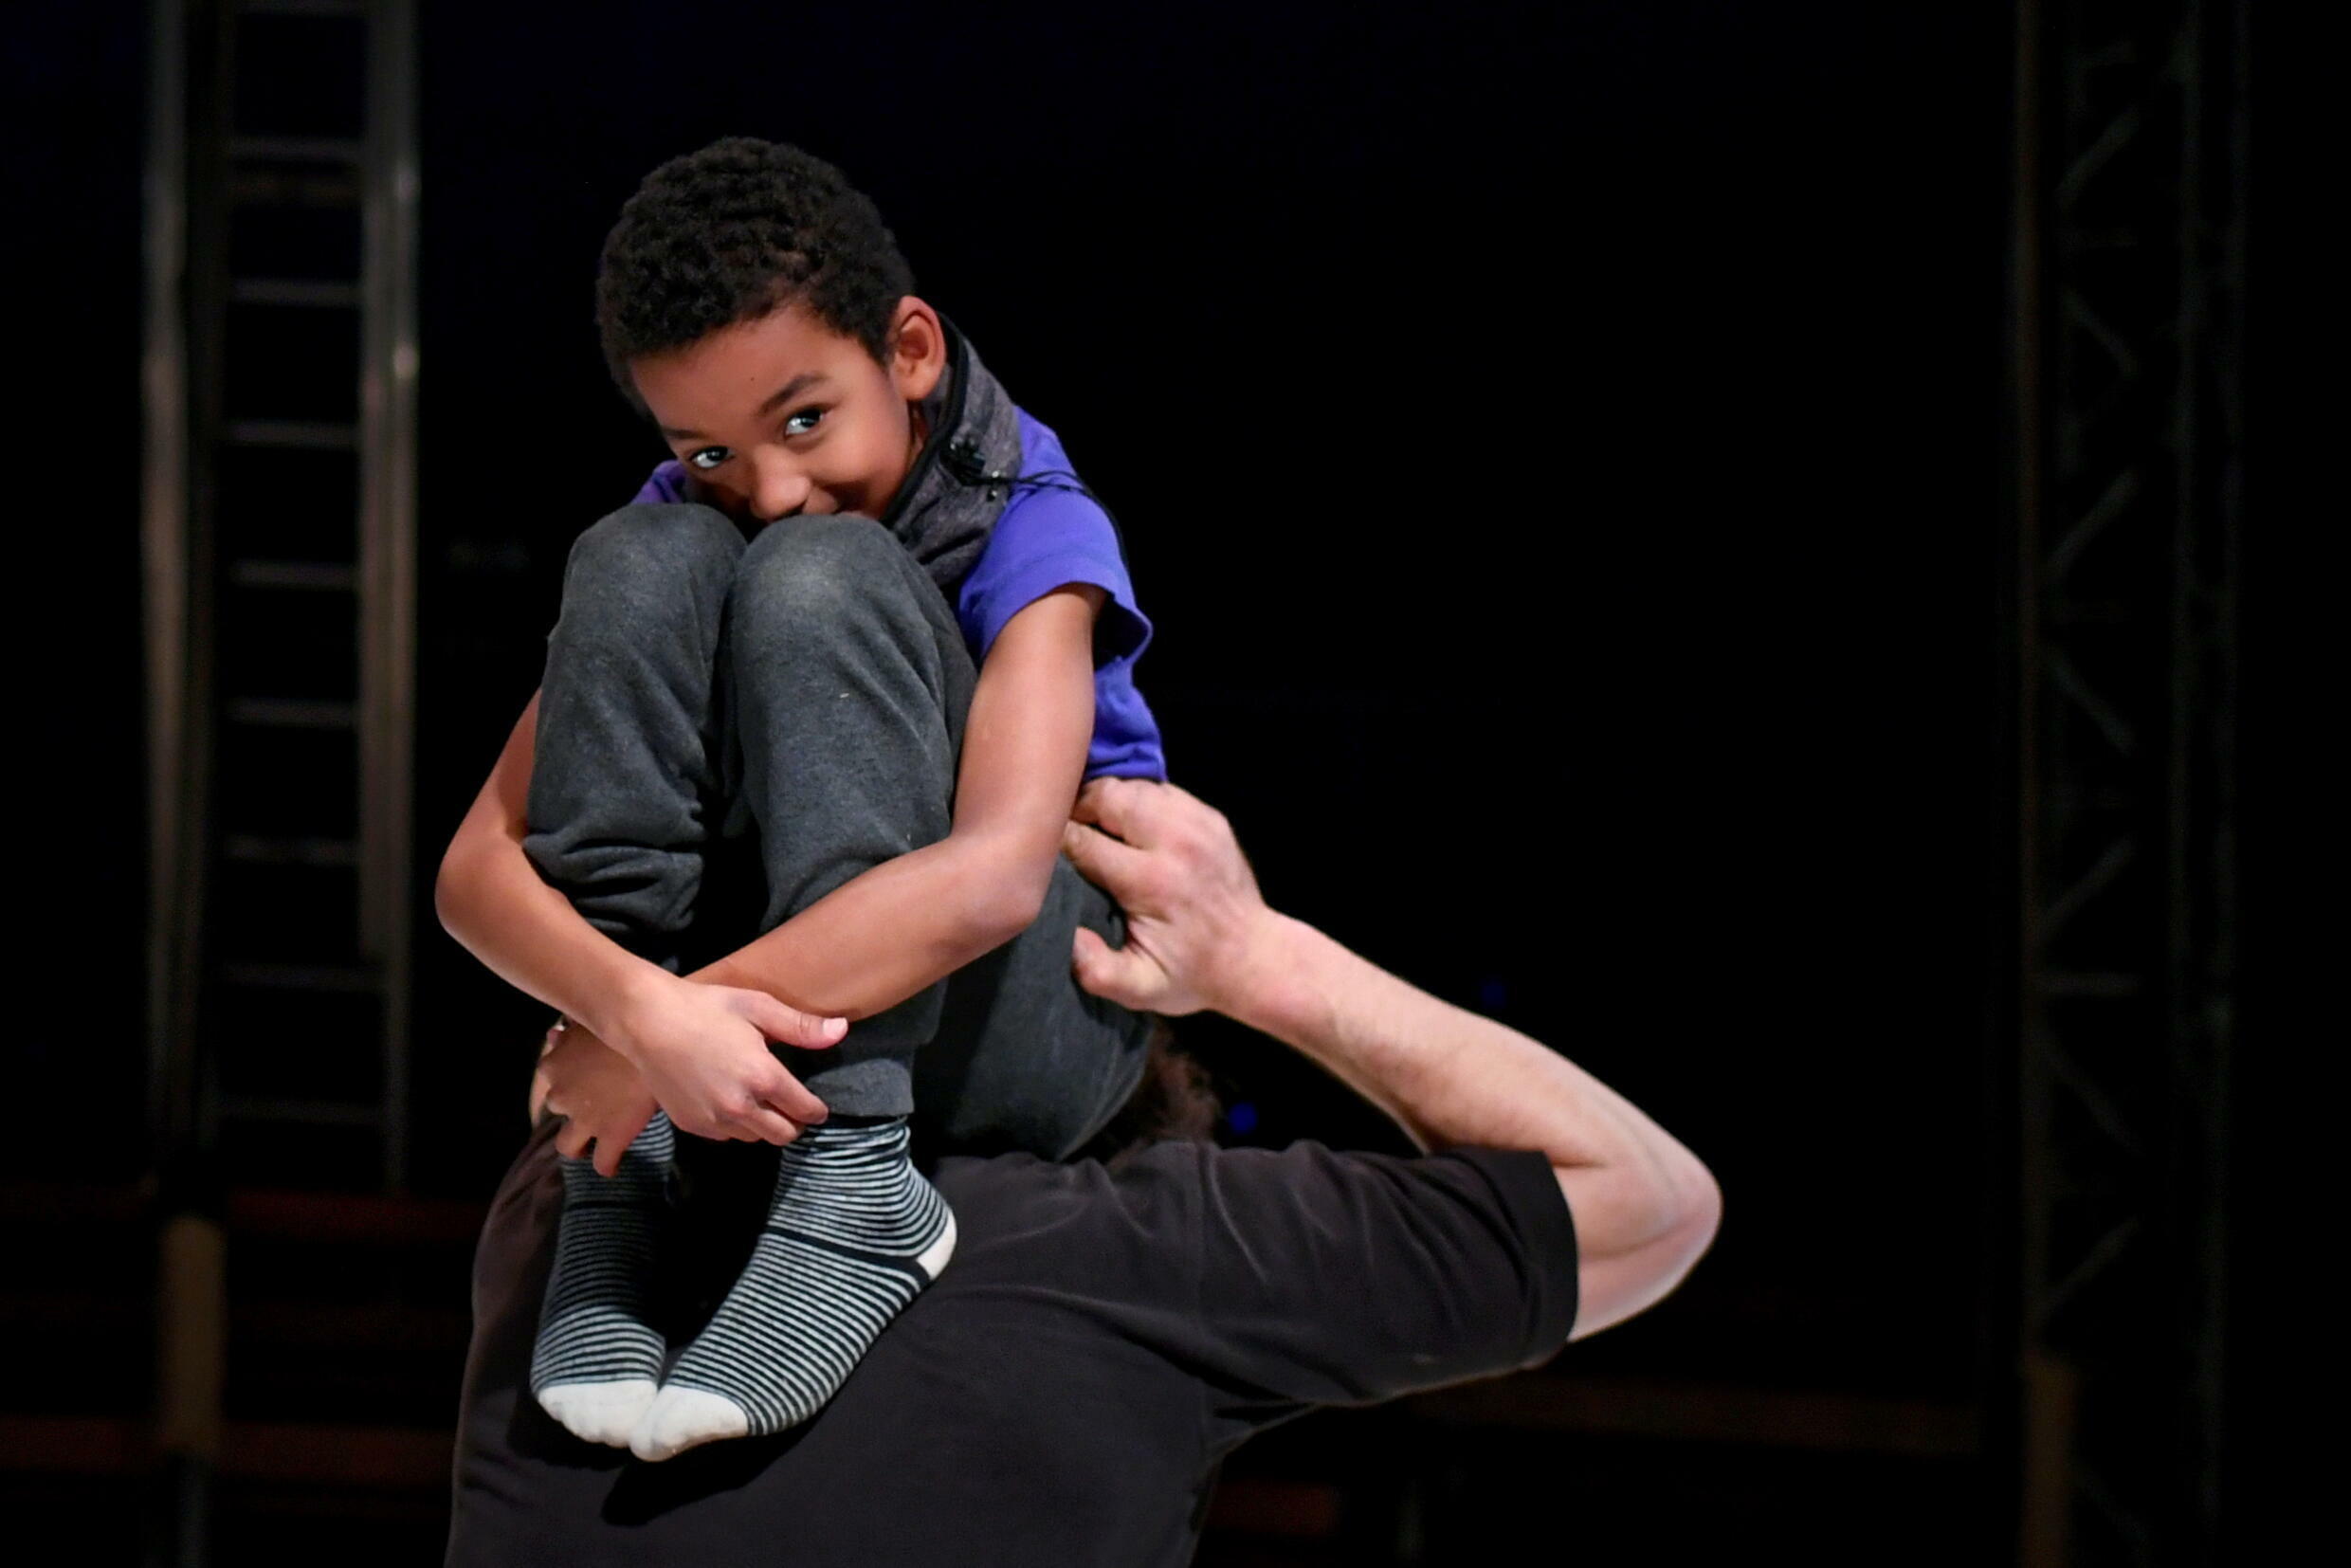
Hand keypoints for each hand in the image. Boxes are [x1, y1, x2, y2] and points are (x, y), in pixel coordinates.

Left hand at [535, 1019, 661, 1175]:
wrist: (656, 1040)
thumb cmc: (624, 1024)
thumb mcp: (590, 1023)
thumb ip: (569, 1034)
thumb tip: (551, 1036)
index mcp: (553, 1065)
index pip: (550, 1075)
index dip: (568, 1079)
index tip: (585, 1078)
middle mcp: (561, 1095)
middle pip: (557, 1109)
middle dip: (573, 1109)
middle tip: (597, 1104)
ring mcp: (584, 1120)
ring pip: (568, 1146)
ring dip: (579, 1145)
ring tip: (595, 1143)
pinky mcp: (611, 1137)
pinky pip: (603, 1163)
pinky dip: (607, 1166)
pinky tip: (615, 1165)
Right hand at [606, 971, 844, 1143]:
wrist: (648, 1021)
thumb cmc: (706, 1008)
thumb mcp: (758, 1007)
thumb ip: (801, 1026)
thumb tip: (842, 1031)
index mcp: (763, 1077)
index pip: (805, 1109)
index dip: (817, 1110)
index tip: (818, 1108)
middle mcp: (741, 1106)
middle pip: (782, 1135)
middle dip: (792, 1123)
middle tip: (791, 1108)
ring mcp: (714, 1119)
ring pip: (753, 1137)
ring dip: (762, 1124)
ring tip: (758, 1101)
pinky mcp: (691, 1124)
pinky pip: (724, 1135)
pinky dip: (732, 1124)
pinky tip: (728, 1100)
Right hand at [1058, 777, 1273, 1016]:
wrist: (1253, 957)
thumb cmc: (1190, 974)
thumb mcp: (1142, 989)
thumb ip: (1098, 970)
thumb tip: (1068, 937)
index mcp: (1152, 881)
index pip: (1083, 840)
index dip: (1055, 843)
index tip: (1040, 854)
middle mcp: (1175, 842)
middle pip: (1106, 796)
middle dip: (1078, 809)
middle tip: (1065, 833)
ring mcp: (1197, 823)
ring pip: (1132, 786)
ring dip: (1106, 801)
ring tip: (1093, 826)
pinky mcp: (1210, 816)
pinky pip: (1159, 790)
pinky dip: (1137, 800)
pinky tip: (1128, 824)